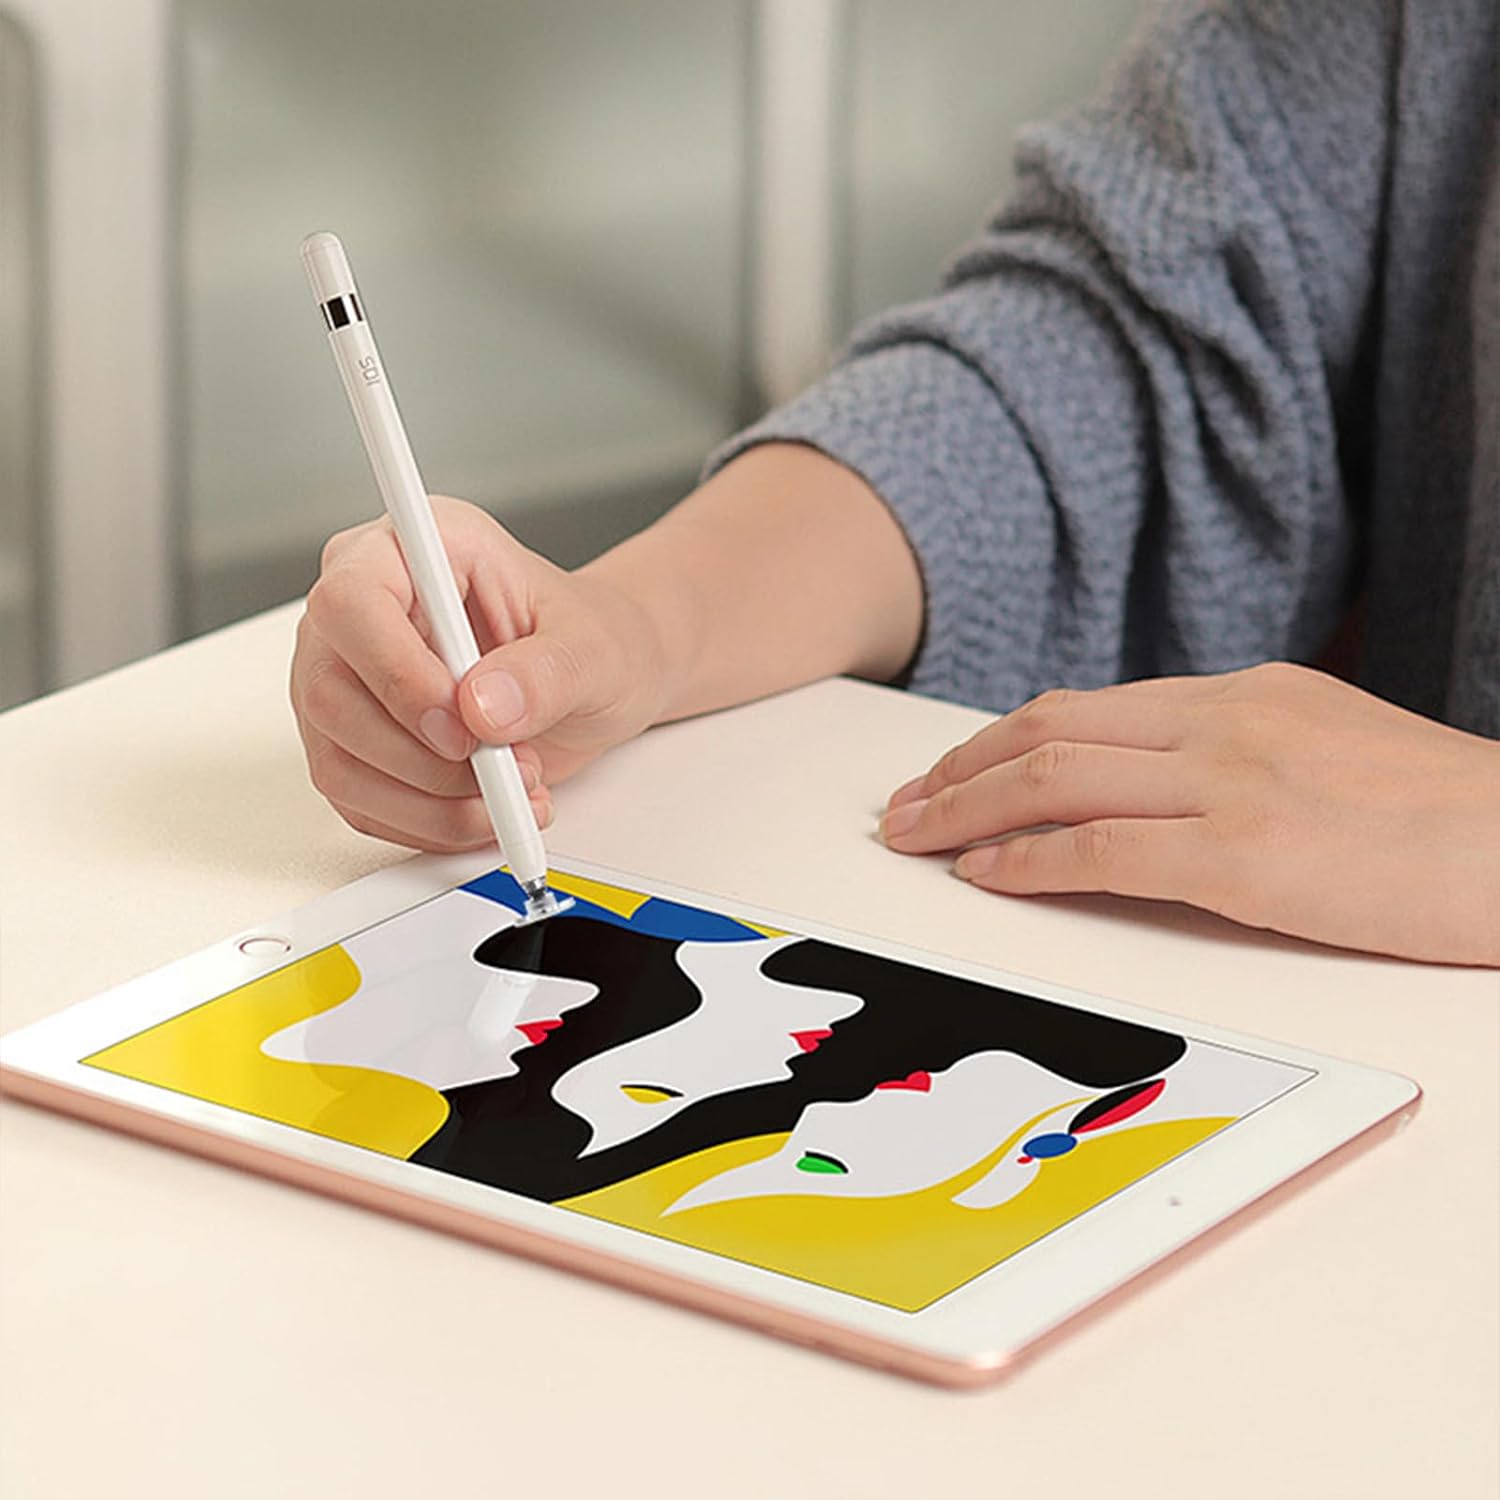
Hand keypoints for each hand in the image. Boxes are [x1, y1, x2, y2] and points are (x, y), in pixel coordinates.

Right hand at [291, 497, 668, 851]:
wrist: (594, 678)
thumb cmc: (590, 638)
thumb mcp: (592, 647)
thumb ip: (543, 673)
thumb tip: (483, 709)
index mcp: (414, 550)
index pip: (352, 602)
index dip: (397, 674)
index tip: (464, 726)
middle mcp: (364, 611)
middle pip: (331, 693)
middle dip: (424, 758)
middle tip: (506, 768)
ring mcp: (346, 679)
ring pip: (338, 760)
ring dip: (432, 803)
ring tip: (514, 791)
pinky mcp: (352, 742)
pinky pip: (360, 802)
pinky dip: (428, 825)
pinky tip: (485, 812)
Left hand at [880, 663, 1499, 965]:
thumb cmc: (1442, 814)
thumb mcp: (1325, 749)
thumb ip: (1231, 755)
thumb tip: (1141, 787)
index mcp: (1240, 696)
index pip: (1082, 710)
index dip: (997, 743)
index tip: (950, 773)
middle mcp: (1224, 723)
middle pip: (1048, 732)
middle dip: (958, 771)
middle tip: (902, 808)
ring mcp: (1233, 783)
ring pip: (1057, 780)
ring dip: (967, 812)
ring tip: (915, 839)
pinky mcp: (1248, 856)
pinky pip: (1104, 849)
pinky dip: (1029, 861)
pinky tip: (985, 876)